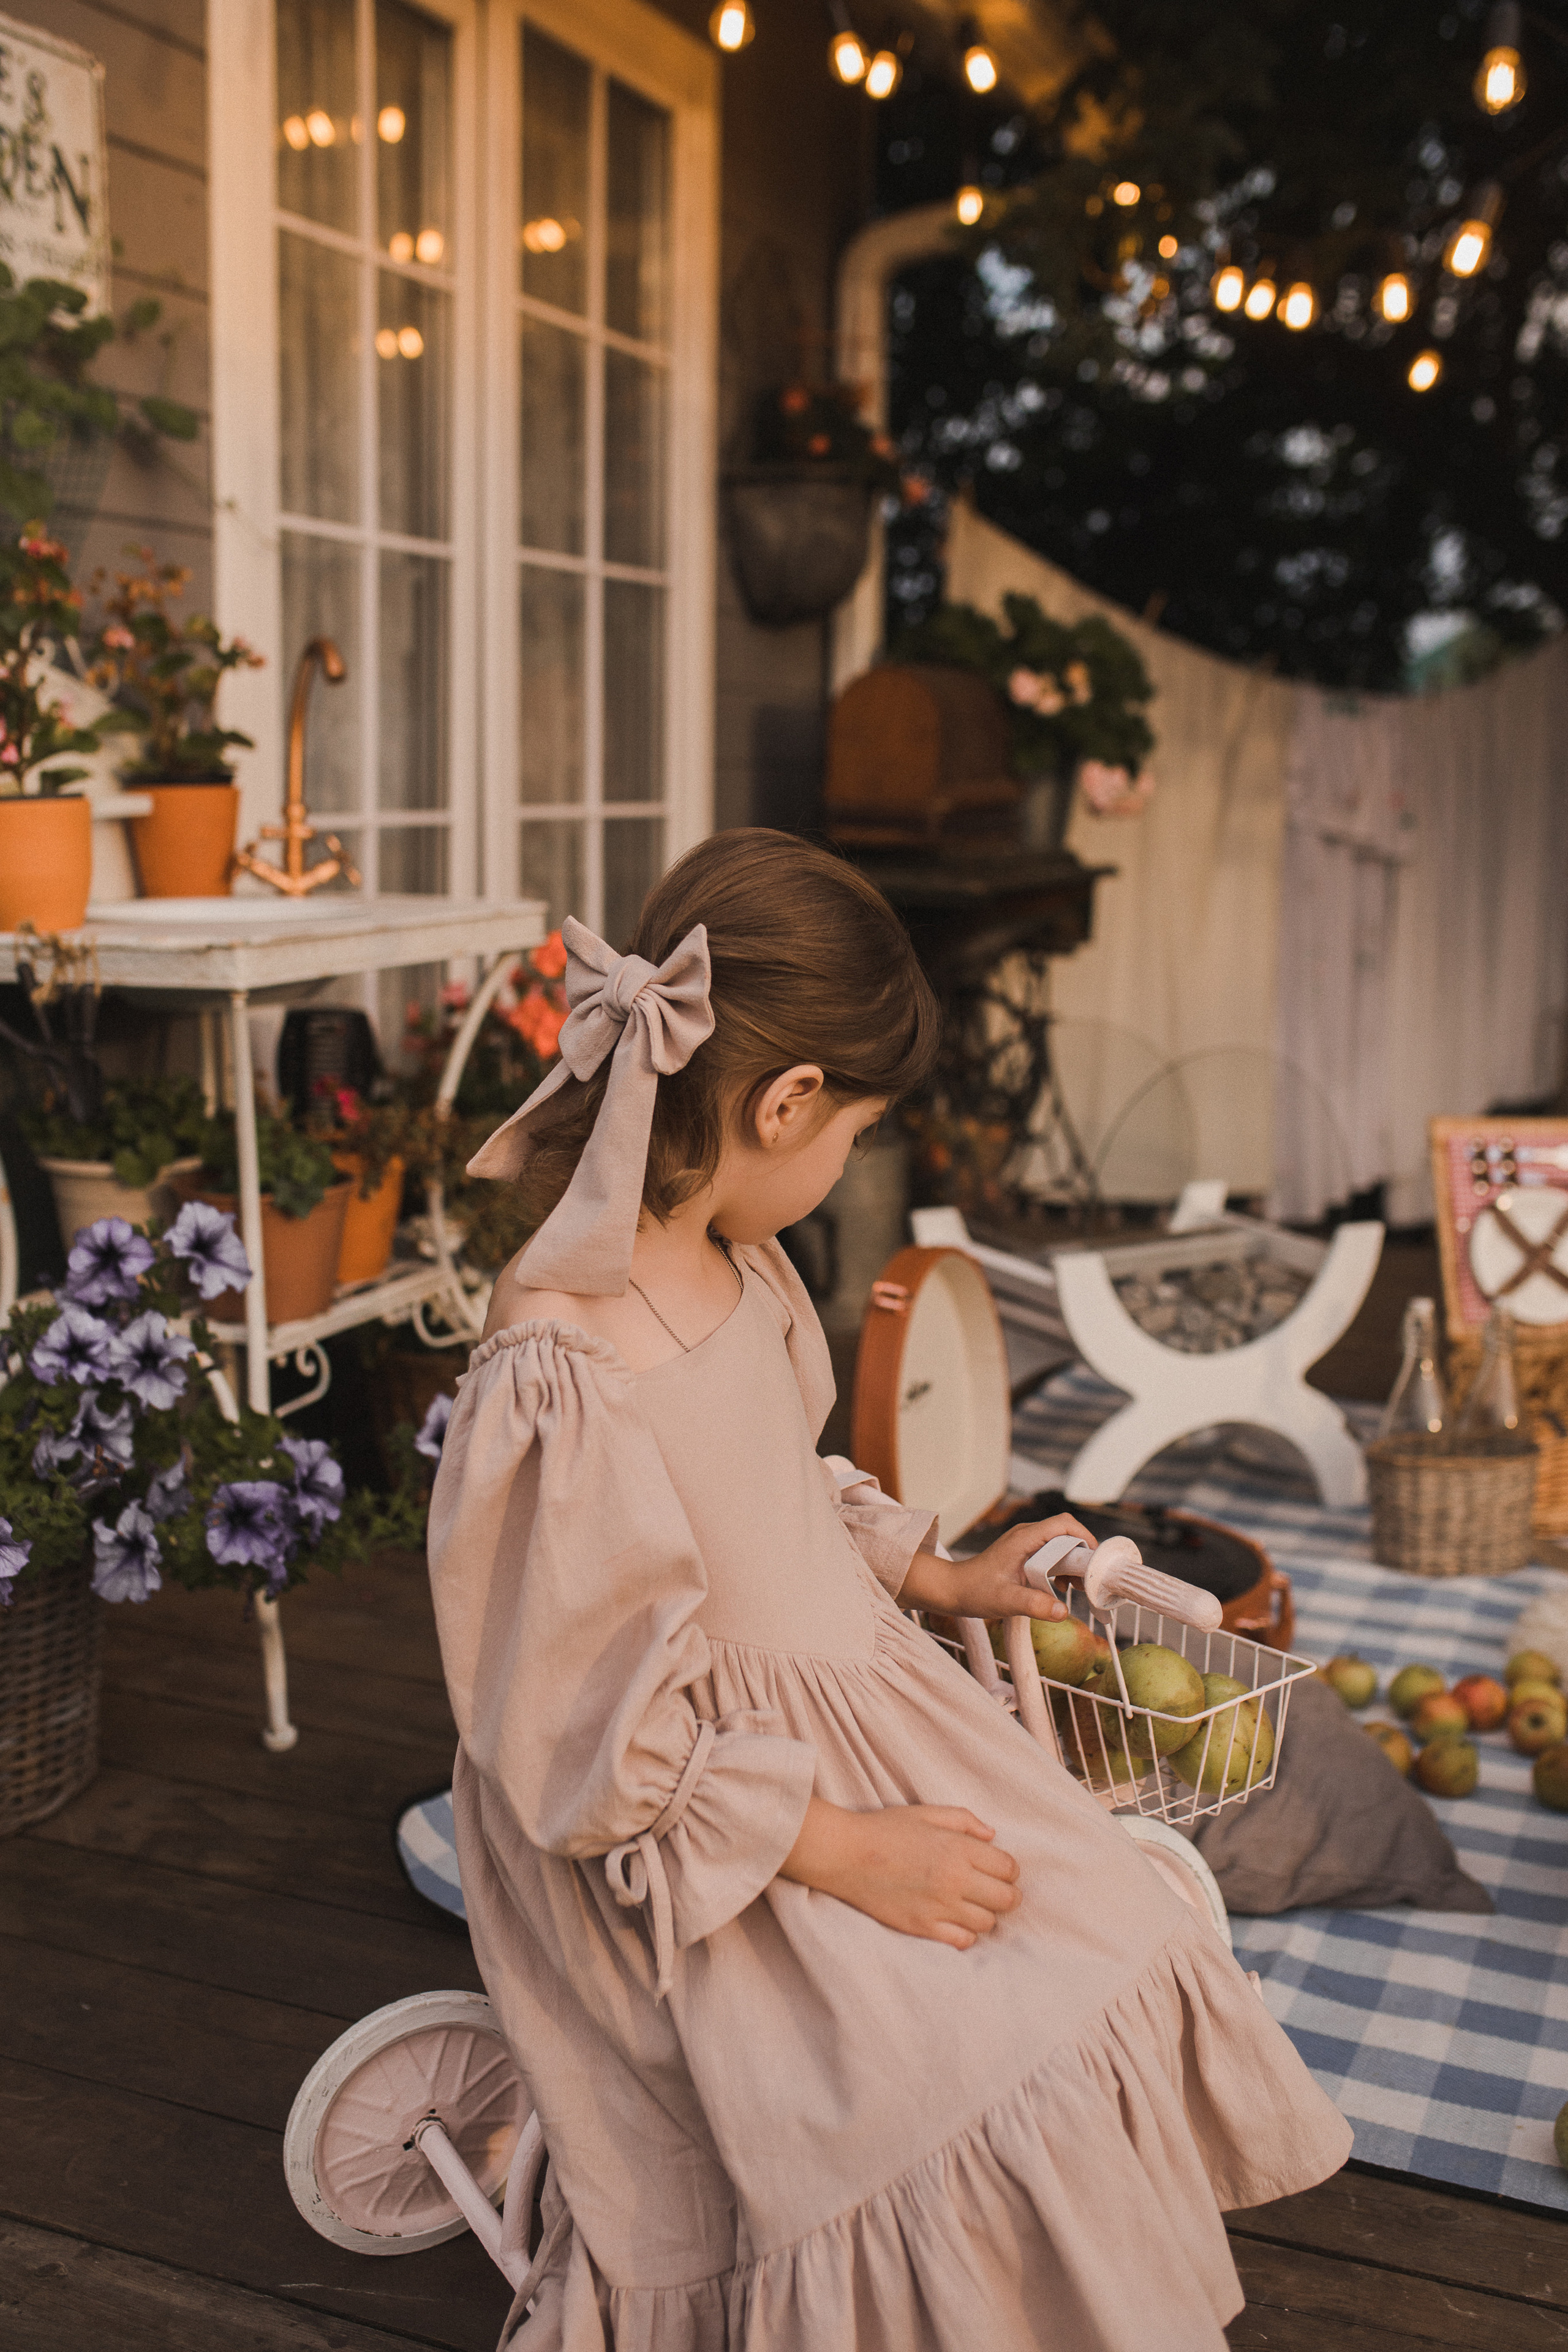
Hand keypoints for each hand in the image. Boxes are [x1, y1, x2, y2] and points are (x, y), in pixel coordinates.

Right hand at [780, 1795, 1020, 1949]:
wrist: (846, 1854)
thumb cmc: (886, 1829)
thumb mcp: (927, 1813)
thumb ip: (965, 1820)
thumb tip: (992, 1836)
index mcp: (958, 1848)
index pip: (1008, 1868)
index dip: (1009, 1870)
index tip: (999, 1871)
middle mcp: (955, 1878)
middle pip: (1006, 1899)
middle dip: (1007, 1895)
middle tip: (995, 1892)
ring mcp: (939, 1906)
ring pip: (987, 1923)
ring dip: (985, 1915)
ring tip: (971, 1905)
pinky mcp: (923, 1927)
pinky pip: (962, 1940)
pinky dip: (965, 1934)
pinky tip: (955, 1921)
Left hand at [897, 1515, 1096, 1623]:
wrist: (953, 1590)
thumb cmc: (975, 1591)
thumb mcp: (1006, 1601)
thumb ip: (1034, 1605)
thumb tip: (1063, 1611)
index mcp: (1024, 1538)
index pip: (1064, 1525)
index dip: (1085, 1538)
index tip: (1095, 1560)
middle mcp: (1027, 1536)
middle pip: (1067, 1535)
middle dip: (1082, 1555)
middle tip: (1089, 1579)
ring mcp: (1026, 1544)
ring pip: (1061, 1546)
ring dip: (1073, 1564)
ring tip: (1077, 1587)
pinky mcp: (1025, 1555)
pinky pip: (1052, 1555)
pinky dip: (1062, 1568)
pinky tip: (1061, 1588)